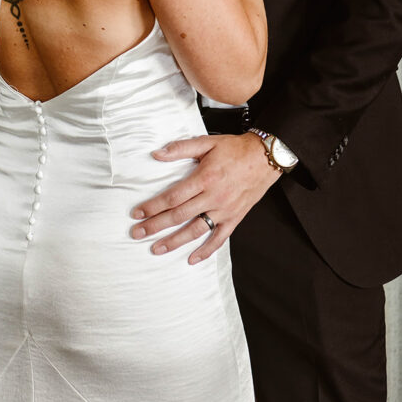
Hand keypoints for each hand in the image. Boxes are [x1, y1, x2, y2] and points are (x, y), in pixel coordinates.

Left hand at [130, 133, 279, 261]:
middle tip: (137, 233)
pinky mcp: (234, 218)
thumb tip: (158, 154)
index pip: (172, 197)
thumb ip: (181, 148)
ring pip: (195, 230)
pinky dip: (206, 251)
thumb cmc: (235, 149)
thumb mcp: (207, 142)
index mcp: (204, 178)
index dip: (152, 206)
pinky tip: (192, 259)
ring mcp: (224, 210)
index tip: (137, 213)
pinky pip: (219, 238)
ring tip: (156, 249)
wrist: (264, 157)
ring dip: (174, 241)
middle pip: (178, 215)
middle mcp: (213, 197)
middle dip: (155, 226)